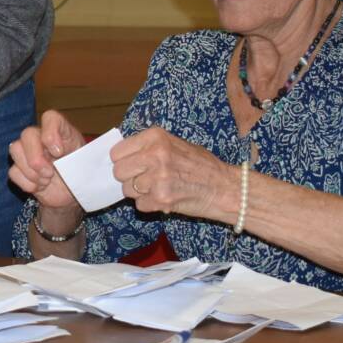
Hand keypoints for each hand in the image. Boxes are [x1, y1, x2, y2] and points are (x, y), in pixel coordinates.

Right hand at [8, 109, 84, 209]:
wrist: (71, 193)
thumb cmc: (80, 172)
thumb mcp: (87, 161)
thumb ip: (80, 154)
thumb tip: (61, 155)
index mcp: (60, 132)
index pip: (50, 117)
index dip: (50, 133)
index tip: (58, 152)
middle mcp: (41, 138)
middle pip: (27, 133)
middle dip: (36, 158)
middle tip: (49, 174)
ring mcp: (28, 152)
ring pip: (15, 149)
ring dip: (31, 171)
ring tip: (46, 181)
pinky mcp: (20, 168)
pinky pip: (13, 172)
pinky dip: (27, 183)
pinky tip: (40, 187)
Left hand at [110, 126, 238, 219]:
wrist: (225, 188)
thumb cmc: (201, 165)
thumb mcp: (174, 144)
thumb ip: (148, 147)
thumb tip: (122, 156)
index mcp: (156, 137)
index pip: (117, 151)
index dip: (122, 161)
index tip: (130, 165)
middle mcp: (155, 155)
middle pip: (118, 171)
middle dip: (128, 178)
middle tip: (144, 179)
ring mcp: (157, 178)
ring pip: (127, 190)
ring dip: (139, 192)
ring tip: (158, 188)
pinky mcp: (161, 199)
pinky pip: (140, 205)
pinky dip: (149, 205)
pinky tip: (165, 198)